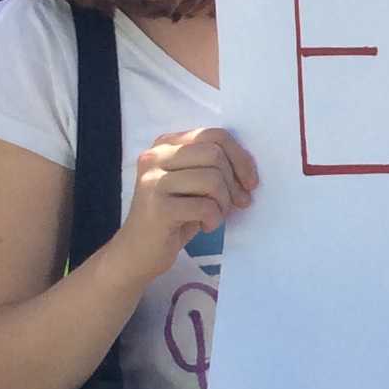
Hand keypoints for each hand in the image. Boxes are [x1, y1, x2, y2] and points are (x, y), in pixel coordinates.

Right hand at [106, 128, 257, 281]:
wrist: (137, 253)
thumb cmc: (174, 218)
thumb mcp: (193, 185)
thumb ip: (213, 167)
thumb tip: (249, 167)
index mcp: (165, 145)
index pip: (213, 135)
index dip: (240, 157)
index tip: (251, 181)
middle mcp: (154, 157)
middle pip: (214, 154)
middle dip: (235, 181)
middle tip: (239, 202)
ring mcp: (152, 181)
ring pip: (212, 179)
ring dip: (224, 202)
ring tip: (216, 215)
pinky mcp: (157, 207)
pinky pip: (205, 206)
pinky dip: (214, 219)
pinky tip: (206, 226)